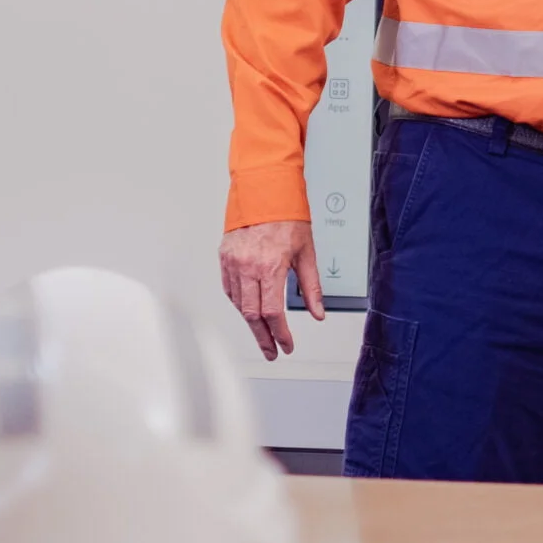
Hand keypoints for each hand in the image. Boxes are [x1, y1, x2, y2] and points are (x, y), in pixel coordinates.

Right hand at [218, 219, 324, 359]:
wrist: (264, 191)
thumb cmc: (286, 217)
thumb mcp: (306, 252)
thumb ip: (311, 287)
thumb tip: (318, 312)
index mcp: (271, 266)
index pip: (273, 312)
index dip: (280, 334)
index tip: (286, 345)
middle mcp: (248, 266)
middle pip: (252, 315)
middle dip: (263, 337)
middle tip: (272, 351)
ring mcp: (233, 263)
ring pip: (239, 304)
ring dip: (251, 323)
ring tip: (263, 333)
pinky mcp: (224, 258)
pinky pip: (229, 290)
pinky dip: (239, 304)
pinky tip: (248, 311)